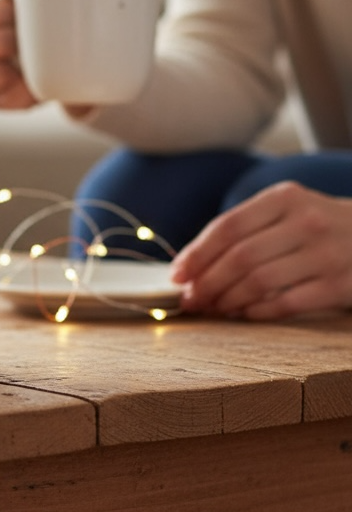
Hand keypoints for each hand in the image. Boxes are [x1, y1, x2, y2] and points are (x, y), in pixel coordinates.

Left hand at [170, 181, 351, 319]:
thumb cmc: (317, 225)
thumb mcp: (286, 210)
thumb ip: (245, 228)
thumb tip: (192, 264)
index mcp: (285, 198)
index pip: (228, 226)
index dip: (197, 253)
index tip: (177, 275)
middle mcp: (307, 222)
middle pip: (240, 256)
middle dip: (207, 282)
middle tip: (190, 299)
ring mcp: (326, 254)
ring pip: (259, 281)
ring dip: (227, 299)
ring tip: (212, 307)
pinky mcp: (341, 285)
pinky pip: (287, 303)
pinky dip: (257, 311)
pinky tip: (243, 314)